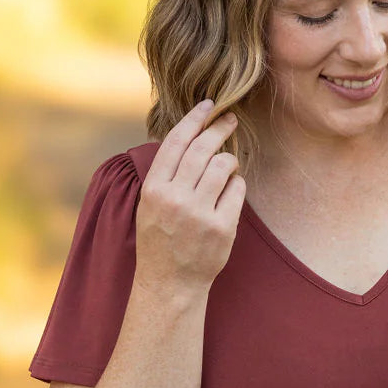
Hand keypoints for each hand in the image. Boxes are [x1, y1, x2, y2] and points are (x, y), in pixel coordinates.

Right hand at [135, 99, 246, 295]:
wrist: (170, 283)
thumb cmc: (161, 239)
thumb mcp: (150, 204)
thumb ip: (166, 174)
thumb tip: (190, 136)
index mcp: (154, 189)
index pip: (175, 142)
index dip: (193, 119)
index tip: (207, 105)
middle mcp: (175, 198)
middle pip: (202, 148)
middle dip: (219, 128)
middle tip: (230, 119)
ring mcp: (199, 213)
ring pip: (224, 165)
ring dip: (229, 160)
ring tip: (227, 166)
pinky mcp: (222, 227)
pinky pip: (237, 189)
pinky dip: (237, 184)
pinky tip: (230, 191)